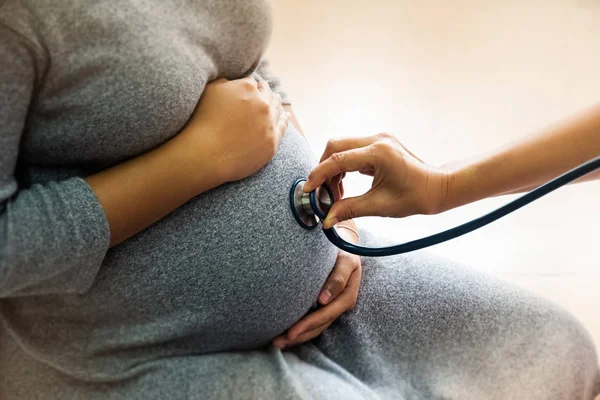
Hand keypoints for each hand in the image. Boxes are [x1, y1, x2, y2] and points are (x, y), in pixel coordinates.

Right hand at [181, 77, 289, 183]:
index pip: (253, 82)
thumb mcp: (208, 92)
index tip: (250, 87)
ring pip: (276, 108)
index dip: (250, 85)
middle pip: (267, 94)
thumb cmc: (201, 122)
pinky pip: (282, 127)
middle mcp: (262, 103)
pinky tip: (286, 115)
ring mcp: (269, 123)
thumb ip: (224, 82)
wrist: (205, 155)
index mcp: (247, 87)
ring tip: (277, 100)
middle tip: (265, 91)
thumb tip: (234, 81)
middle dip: (265, 92)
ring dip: (276, 103)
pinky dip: (285, 119)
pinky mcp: (272, 142)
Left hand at [272, 249, 361, 348]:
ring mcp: (332, 308)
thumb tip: (323, 300)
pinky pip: (313, 323)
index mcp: (346, 297)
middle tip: (276, 342)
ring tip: (276, 343)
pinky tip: (285, 334)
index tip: (291, 332)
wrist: (345, 247)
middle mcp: (339, 306)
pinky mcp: (325, 306)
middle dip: (298, 336)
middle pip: (318, 327)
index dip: (308, 325)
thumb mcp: (346, 261)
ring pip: (315, 328)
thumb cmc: (344, 252)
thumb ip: (338, 278)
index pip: (324, 315)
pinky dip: (300, 330)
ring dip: (297, 337)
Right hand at [304, 133, 450, 227]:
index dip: (319, 175)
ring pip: (341, 147)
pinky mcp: (378, 144)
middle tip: (322, 193)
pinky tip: (345, 185)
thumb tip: (327, 219)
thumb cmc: (415, 197)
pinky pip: (351, 150)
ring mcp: (378, 139)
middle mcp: (377, 140)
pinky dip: (343, 167)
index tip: (308, 190)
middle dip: (323, 169)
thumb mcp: (380, 206)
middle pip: (335, 146)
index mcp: (378, 153)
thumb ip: (349, 209)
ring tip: (336, 194)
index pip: (337, 160)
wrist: (437, 188)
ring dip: (333, 169)